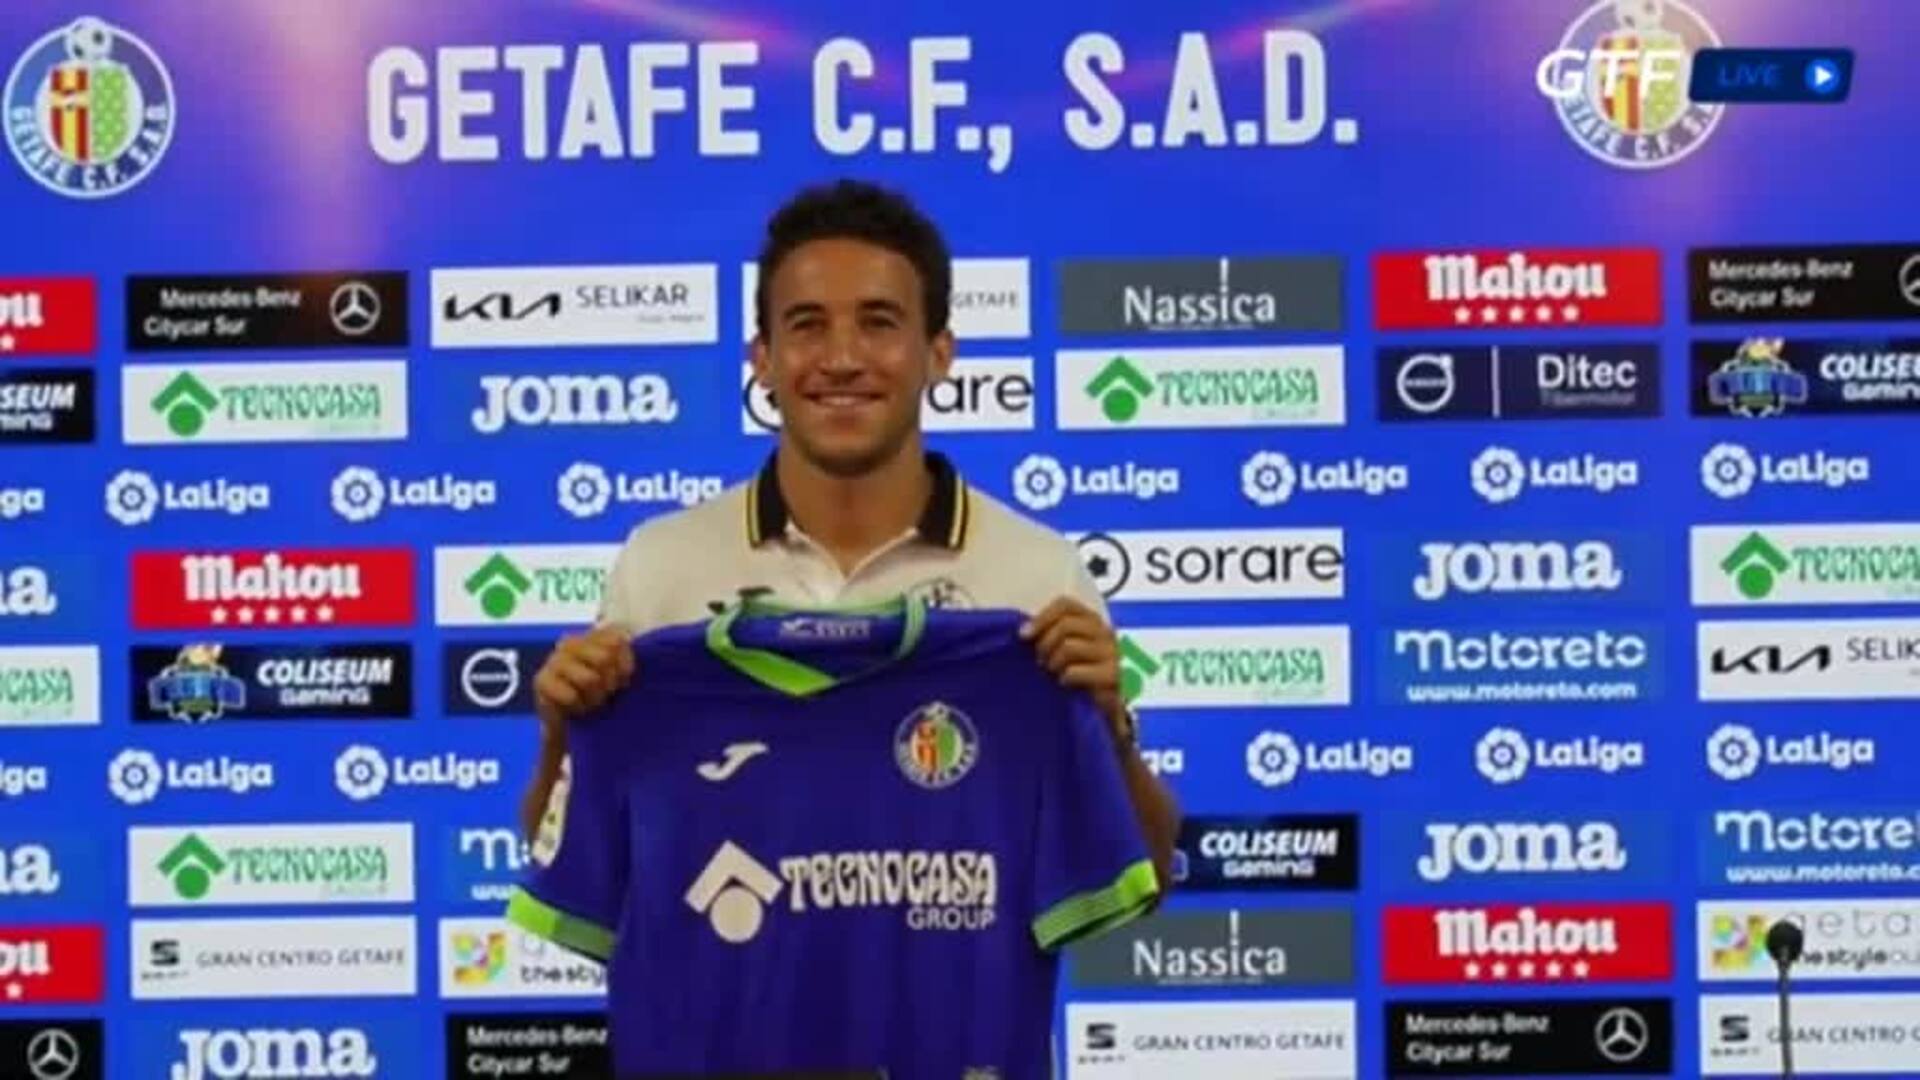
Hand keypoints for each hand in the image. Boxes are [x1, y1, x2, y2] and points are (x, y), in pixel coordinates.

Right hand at [533, 625, 635, 747]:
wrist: (568, 724)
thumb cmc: (598, 695)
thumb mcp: (618, 676)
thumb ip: (624, 661)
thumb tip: (627, 658)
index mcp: (591, 636)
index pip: (616, 641)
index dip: (624, 666)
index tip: (622, 681)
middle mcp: (570, 642)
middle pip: (604, 658)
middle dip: (610, 683)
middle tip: (606, 694)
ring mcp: (553, 660)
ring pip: (589, 679)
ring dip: (595, 698)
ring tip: (592, 702)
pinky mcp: (541, 680)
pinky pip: (570, 695)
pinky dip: (578, 707)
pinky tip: (575, 708)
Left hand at [1020, 596, 1124, 732]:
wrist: (1109, 712)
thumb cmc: (1083, 679)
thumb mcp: (1067, 652)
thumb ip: (1052, 636)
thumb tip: (1024, 632)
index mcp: (1093, 622)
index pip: (1066, 605)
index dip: (1042, 617)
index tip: (1024, 635)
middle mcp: (1105, 632)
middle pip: (1065, 624)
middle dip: (1045, 643)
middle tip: (1040, 662)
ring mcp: (1112, 653)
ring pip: (1069, 646)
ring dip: (1053, 662)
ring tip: (1054, 674)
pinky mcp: (1114, 676)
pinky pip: (1075, 670)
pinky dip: (1065, 678)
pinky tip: (1066, 685)